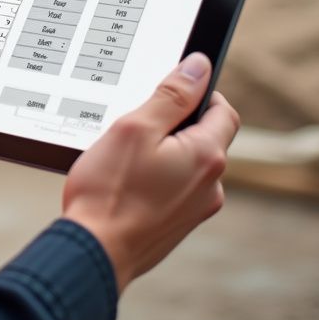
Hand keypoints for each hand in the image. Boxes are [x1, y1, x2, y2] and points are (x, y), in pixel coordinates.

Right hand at [61, 53, 238, 293]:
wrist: (94, 253)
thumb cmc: (110, 190)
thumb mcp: (136, 127)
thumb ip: (171, 96)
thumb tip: (198, 66)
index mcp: (207, 157)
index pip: (224, 111)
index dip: (201, 92)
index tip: (169, 89)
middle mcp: (211, 186)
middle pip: (205, 137)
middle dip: (175, 123)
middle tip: (136, 123)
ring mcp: (196, 209)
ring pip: (188, 162)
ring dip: (163, 151)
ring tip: (123, 156)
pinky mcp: (178, 225)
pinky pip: (175, 186)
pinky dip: (156, 176)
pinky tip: (124, 180)